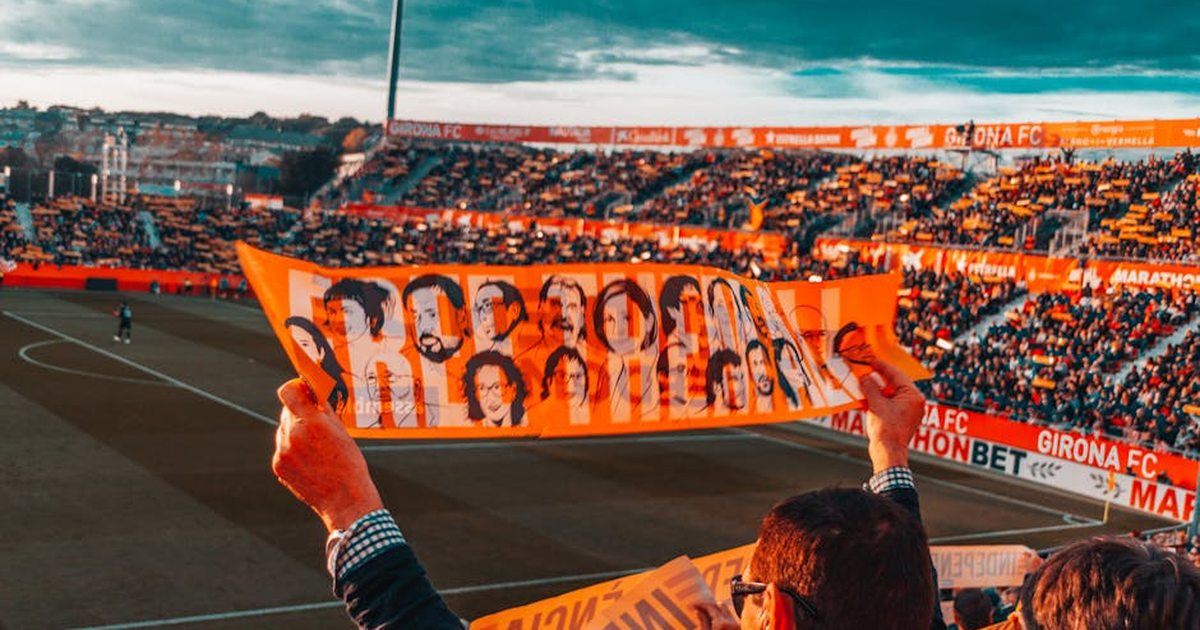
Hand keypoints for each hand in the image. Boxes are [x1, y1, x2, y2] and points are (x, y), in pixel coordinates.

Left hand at [273, 379, 382, 531]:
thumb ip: (324, 410)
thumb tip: (313, 391)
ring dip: (296, 432)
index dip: (295, 388)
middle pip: (287, 411)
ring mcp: (283, 452)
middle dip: (299, 413)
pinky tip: (310, 462)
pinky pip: (283, 449)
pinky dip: (293, 451)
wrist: (345, 499)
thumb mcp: (341, 431)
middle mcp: (292, 434)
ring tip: (317, 449)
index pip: (288, 391)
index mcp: (311, 421)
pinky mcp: (278, 466)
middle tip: (317, 425)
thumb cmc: (349, 463)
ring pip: (284, 430)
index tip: (303, 391)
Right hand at [695, 602, 739, 629]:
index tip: (694, 605)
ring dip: (716, 609)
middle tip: (699, 607)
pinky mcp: (738, 627)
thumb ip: (703, 622)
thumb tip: (697, 611)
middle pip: (720, 605)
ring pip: (726, 609)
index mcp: (722, 624)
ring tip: (705, 613)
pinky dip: (721, 615)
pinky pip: (729, 616)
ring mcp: (736, 625)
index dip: (702, 605)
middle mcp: (732, 622)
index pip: (711, 608)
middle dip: (710, 605)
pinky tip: (713, 619)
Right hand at [858, 359, 924, 472]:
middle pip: (895, 383)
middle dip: (879, 378)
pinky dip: (880, 399)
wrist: (888, 453)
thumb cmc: (887, 430)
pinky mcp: (902, 418)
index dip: (882, 366)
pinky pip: (890, 403)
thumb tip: (865, 377)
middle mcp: (915, 402)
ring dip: (878, 389)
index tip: (871, 360)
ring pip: (892, 393)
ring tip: (864, 382)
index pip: (897, 375)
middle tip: (867, 369)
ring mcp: (909, 411)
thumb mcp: (876, 404)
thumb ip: (870, 387)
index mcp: (913, 396)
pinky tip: (868, 397)